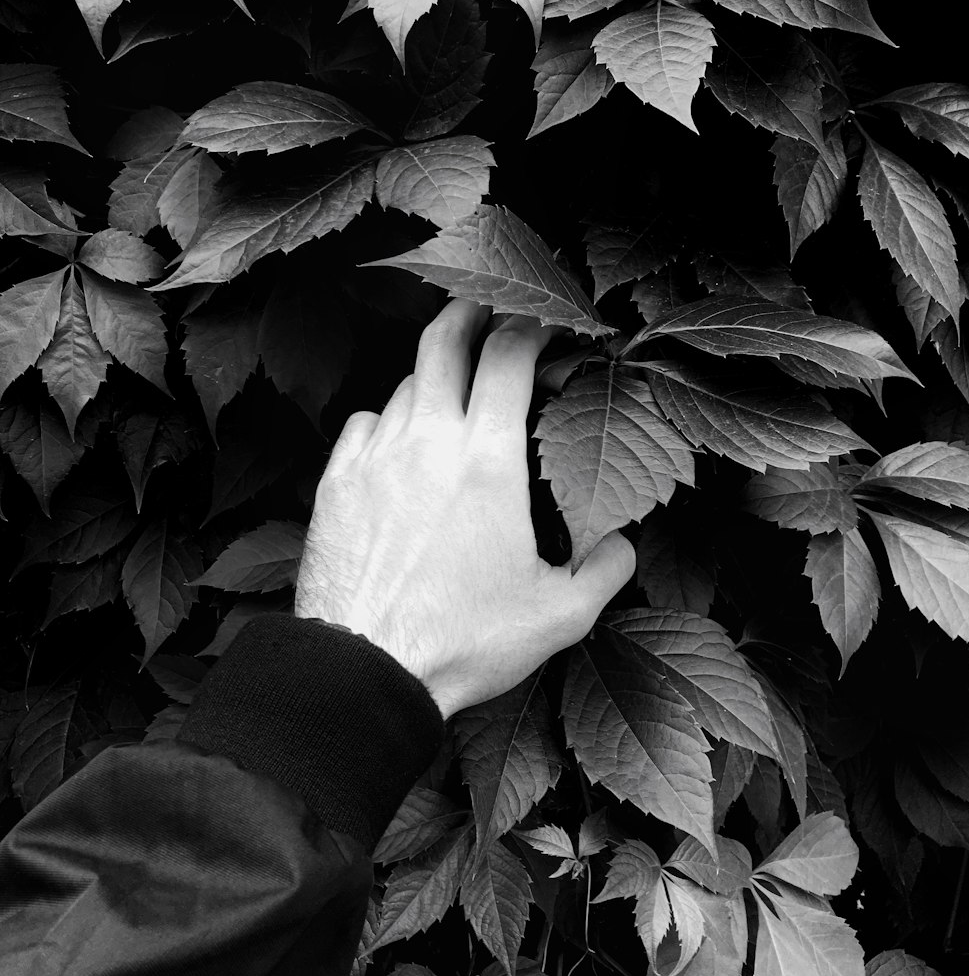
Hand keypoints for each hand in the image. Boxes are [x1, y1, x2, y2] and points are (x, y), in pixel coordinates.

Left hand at [295, 298, 635, 720]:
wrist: (365, 670)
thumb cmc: (463, 642)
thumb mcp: (561, 615)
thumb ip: (607, 567)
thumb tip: (625, 540)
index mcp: (489, 459)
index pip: (510, 354)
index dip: (533, 326)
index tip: (547, 324)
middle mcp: (429, 439)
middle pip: (444, 339)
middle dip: (470, 310)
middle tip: (488, 305)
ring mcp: (376, 455)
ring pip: (405, 384)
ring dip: (434, 376)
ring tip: (452, 390)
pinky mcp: (336, 480)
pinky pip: (365, 424)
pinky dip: (389, 420)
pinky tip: (400, 442)